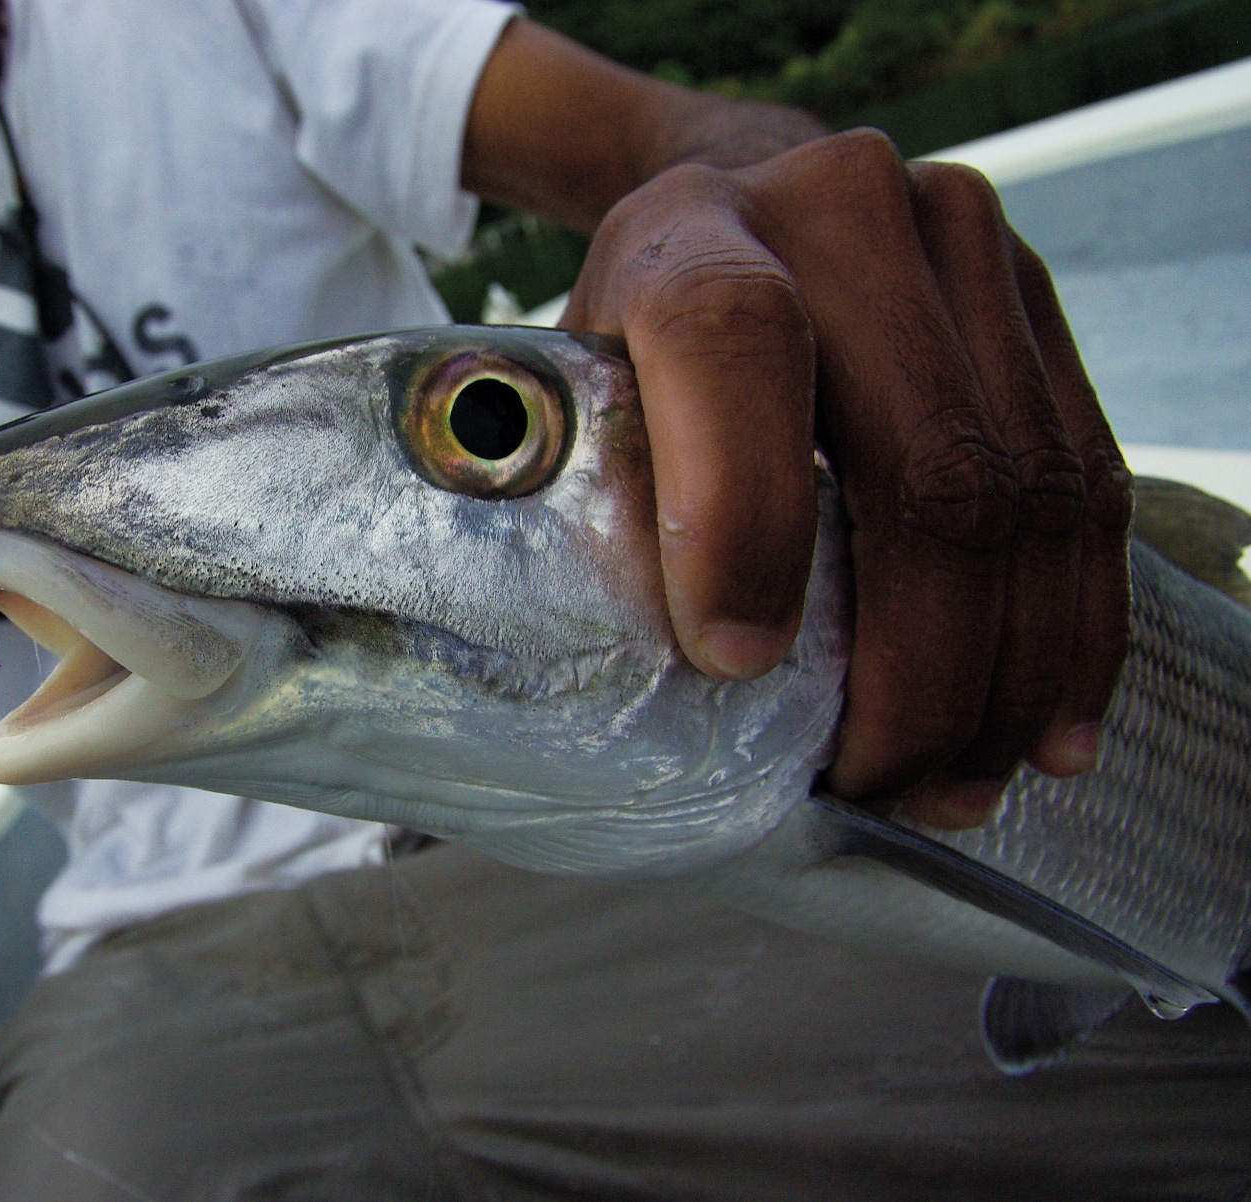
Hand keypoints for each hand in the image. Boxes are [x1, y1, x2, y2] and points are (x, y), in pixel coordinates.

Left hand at [561, 129, 1131, 827]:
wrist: (736, 205)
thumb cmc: (634, 341)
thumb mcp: (578, 398)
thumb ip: (593, 501)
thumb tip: (640, 680)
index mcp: (688, 234)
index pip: (730, 346)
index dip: (743, 515)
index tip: (734, 664)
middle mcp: (839, 210)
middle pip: (927, 462)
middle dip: (913, 667)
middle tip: (874, 783)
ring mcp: (962, 245)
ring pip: (1032, 492)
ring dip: (1005, 673)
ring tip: (955, 785)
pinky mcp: (1039, 300)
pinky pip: (1091, 485)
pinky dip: (1072, 625)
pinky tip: (1045, 725)